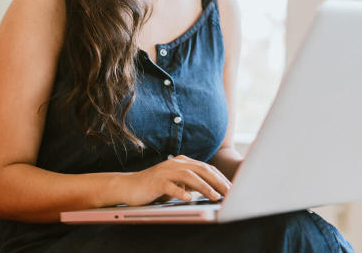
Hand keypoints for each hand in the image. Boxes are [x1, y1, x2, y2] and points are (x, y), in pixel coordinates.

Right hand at [113, 155, 231, 206]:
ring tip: (214, 196)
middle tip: (230, 192)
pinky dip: (180, 191)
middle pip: (201, 170)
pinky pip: (170, 186)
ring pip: (189, 176)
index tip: (232, 188)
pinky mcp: (155, 181)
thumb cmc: (155, 186)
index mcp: (182, 162)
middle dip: (218, 181)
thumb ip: (191, 183)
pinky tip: (188, 198)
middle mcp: (175, 163)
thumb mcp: (176, 182)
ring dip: (204, 186)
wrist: (129, 186)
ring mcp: (165, 171)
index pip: (206, 168)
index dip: (220, 178)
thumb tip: (213, 190)